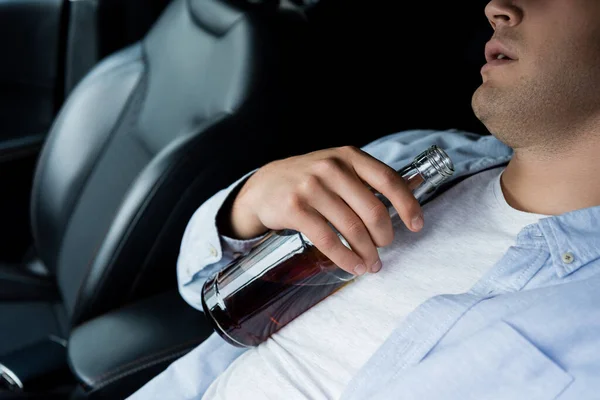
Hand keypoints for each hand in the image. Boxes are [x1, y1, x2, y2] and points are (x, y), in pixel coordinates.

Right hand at [224, 146, 423, 274]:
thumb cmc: (309, 179)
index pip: (388, 179)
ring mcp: (312, 187)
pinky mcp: (295, 208)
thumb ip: (367, 179)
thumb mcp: (338, 167)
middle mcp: (332, 168)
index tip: (416, 225)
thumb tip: (412, 191)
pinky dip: (345, 258)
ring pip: (352, 228)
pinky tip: (353, 266)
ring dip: (367, 253)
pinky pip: (327, 239)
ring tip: (371, 264)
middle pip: (373, 210)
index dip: (407, 204)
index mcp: (349, 156)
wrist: (264, 185)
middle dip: (384, 236)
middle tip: (385, 247)